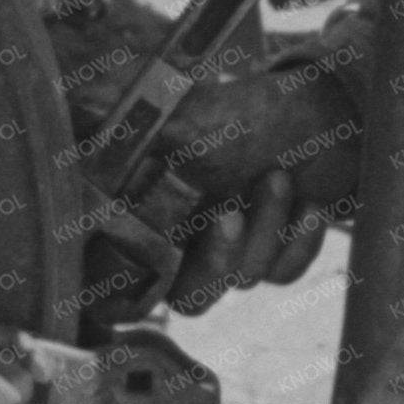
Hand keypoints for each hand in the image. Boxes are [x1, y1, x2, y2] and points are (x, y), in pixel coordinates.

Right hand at [139, 27, 371, 314]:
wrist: (322, 108)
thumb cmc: (246, 107)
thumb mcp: (187, 113)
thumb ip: (135, 130)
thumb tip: (81, 116)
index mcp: (148, 209)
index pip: (116, 273)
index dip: (129, 277)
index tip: (160, 248)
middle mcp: (185, 240)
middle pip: (185, 295)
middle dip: (214, 259)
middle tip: (227, 215)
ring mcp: (230, 250)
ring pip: (240, 281)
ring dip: (264, 231)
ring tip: (277, 177)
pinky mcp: (273, 253)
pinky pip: (282, 275)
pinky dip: (299, 244)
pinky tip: (311, 206)